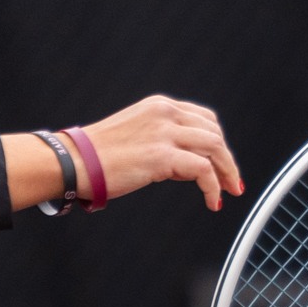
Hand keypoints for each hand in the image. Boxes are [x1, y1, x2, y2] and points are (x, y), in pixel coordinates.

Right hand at [3, 96, 242, 212]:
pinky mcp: (162, 156)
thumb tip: (188, 167)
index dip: (218, 141)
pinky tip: (212, 200)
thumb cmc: (97, 156)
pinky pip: (203, 170)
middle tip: (233, 182)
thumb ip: (163, 142)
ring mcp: (164, 133)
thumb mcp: (136, 135)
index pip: (204, 118)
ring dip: (227, 172)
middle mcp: (165, 113)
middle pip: (214, 133)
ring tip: (229, 192)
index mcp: (160, 106)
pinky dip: (213, 187)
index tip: (224, 162)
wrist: (74, 162)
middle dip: (228, 159)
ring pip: (215, 148)